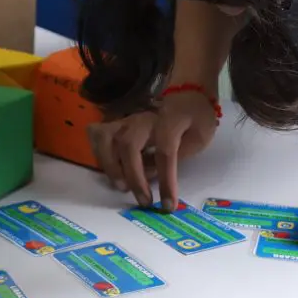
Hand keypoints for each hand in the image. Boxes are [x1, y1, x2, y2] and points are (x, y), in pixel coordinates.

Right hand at [89, 91, 218, 211]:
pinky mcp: (118, 122)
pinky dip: (97, 151)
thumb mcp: (200, 136)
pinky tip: (107, 166)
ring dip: (109, 165)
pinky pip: (98, 133)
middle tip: (143, 200)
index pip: (165, 153)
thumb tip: (153, 174)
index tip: (168, 205)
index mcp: (170, 122)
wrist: (187, 93)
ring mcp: (127, 119)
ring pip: (105, 137)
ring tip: (120, 185)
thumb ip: (179, 154)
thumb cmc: (195, 118)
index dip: (165, 181)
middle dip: (133, 176)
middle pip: (128, 144)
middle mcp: (144, 119)